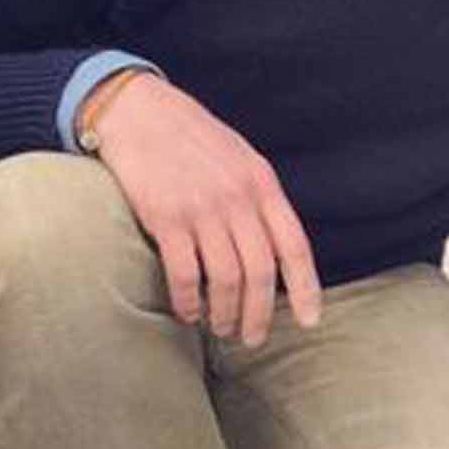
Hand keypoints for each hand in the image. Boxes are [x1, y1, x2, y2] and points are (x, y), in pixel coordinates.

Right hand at [80, 72, 322, 344]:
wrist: (139, 110)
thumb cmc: (193, 140)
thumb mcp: (241, 160)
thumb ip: (260, 200)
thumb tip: (276, 249)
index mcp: (263, 186)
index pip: (294, 247)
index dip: (306, 289)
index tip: (310, 321)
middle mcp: (238, 199)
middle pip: (260, 273)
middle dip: (259, 314)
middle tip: (251, 338)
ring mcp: (202, 209)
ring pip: (226, 280)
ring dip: (225, 313)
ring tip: (221, 328)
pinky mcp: (165, 217)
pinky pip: (185, 274)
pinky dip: (189, 301)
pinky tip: (188, 312)